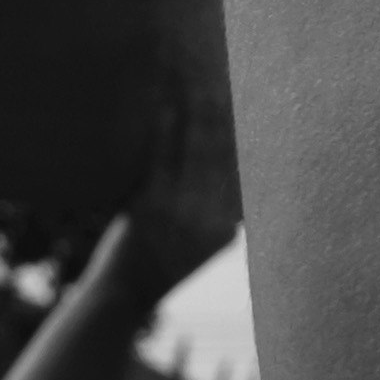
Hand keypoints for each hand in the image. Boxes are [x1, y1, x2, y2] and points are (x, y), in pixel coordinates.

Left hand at [116, 74, 243, 303]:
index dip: (249, 140)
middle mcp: (211, 219)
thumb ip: (221, 221)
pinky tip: (168, 106)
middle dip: (228, 118)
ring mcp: (183, 211)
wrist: (123, 295)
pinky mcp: (154, 205)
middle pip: (225, 157)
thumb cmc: (158, 269)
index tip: (256, 112)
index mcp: (226, 229)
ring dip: (199, 115)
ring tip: (201, 86)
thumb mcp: (201, 249)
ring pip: (197, 151)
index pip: (245, 175)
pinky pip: (164, 157)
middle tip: (232, 84)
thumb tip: (240, 192)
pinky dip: (167, 129)